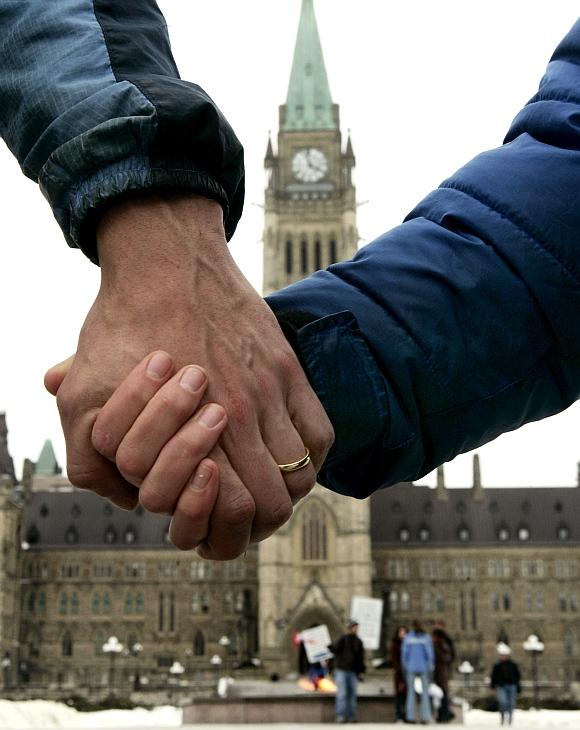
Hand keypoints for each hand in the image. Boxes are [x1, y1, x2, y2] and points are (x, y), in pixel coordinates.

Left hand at [54, 193, 333, 558]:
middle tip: (245, 515)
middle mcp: (239, 415)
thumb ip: (92, 452)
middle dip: (261, 521)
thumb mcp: (86, 391)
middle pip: (277, 502)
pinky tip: (288, 450)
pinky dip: (310, 454)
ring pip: (302, 473)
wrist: (165, 258)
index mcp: (191, 429)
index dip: (228, 533)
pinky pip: (320, 431)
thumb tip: (118, 491)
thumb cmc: (124, 322)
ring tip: (267, 485)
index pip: (235, 511)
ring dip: (287, 489)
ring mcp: (270, 389)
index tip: (218, 526)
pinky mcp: (287, 366)